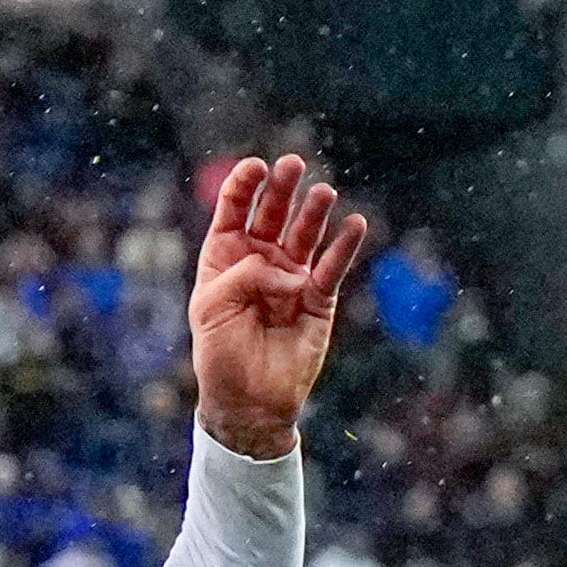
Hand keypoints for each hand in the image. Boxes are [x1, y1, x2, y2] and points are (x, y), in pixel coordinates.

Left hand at [185, 153, 373, 459]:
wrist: (248, 402)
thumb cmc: (220, 357)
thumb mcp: (211, 309)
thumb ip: (242, 276)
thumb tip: (286, 271)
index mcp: (225, 259)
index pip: (234, 211)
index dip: (244, 186)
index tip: (256, 168)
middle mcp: (260, 262)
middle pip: (273, 214)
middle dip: (282, 188)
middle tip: (293, 165)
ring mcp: (291, 277)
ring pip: (305, 234)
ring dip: (314, 212)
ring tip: (323, 192)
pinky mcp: (319, 298)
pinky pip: (332, 267)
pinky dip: (344, 246)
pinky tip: (354, 224)